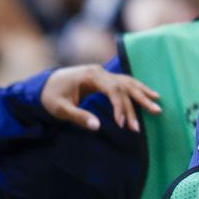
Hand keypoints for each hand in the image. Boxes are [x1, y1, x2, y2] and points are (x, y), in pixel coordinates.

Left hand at [40, 65, 160, 131]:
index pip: (113, 90)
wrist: (42, 84)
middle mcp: (99, 72)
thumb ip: (78, 116)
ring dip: (142, 93)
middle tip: (154, 114)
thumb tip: (97, 127)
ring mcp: (102, 73)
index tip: (123, 123)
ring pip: (128, 82)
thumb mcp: (59, 108)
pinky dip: (137, 88)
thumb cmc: (49, 96)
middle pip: (125, 86)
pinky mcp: (103, 78)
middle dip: (138, 102)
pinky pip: (124, 82)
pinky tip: (148, 94)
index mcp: (90, 76)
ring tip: (157, 104)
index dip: (121, 106)